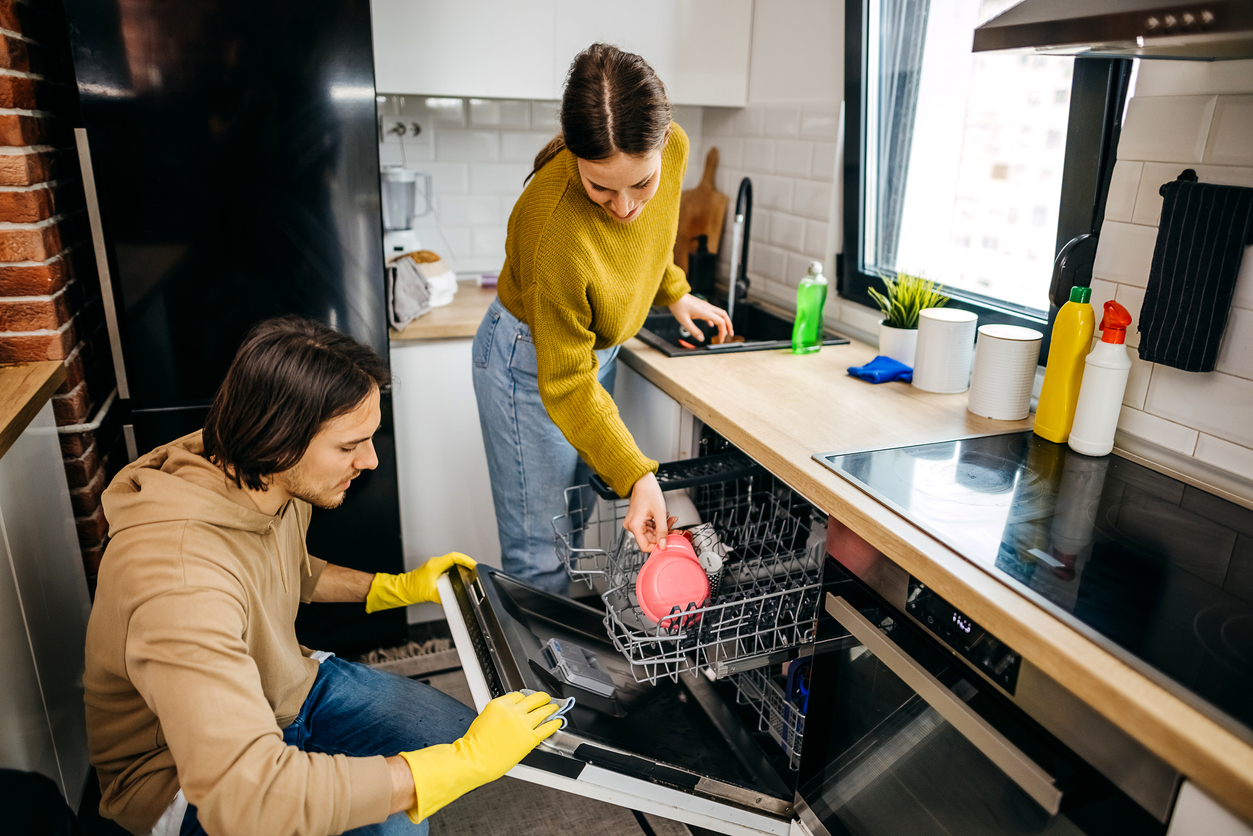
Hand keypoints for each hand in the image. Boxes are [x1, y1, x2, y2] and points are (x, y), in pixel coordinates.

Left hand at [365, 552, 476, 611]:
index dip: (467, 560)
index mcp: (436, 565)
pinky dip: (455, 571)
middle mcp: (435, 563)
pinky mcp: (433, 571)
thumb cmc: (412, 589)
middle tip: (474, 569)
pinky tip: (457, 577)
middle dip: (466, 563)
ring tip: (468, 572)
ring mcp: (434, 566)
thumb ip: (444, 597)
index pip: (455, 557)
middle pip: (455, 559)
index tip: (474, 565)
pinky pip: (448, 567)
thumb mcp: (431, 594)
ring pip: (451, 562)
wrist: (402, 590)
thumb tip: (453, 600)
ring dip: (460, 566)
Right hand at [397, 691, 560, 821]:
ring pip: (542, 711)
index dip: (524, 698)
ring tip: (555, 707)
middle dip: (541, 698)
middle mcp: (513, 711)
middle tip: (545, 698)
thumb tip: (506, 719)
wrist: (474, 759)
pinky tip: (558, 722)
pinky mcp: (529, 738)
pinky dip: (554, 724)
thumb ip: (498, 716)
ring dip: (551, 708)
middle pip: (532, 699)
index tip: (527, 700)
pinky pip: (547, 728)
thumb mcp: (483, 720)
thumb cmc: (473, 745)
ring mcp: (522, 724)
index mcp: (499, 705)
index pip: (517, 695)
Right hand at [624, 472, 669, 552]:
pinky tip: (666, 518)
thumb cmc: (649, 492)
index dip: (658, 546)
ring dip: (663, 528)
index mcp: (635, 526)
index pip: (645, 546)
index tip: (668, 544)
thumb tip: (663, 545)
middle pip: (650, 539)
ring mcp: (634, 523)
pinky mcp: (637, 520)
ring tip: (671, 520)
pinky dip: (658, 524)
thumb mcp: (660, 513)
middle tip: (674, 529)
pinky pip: (649, 527)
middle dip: (664, 534)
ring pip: (651, 533)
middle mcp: (632, 526)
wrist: (642, 481)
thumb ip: (663, 531)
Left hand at [669, 293, 732, 343]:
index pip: (720, 321)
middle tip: (730, 334)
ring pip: (719, 313)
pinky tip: (711, 325)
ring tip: (724, 330)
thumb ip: (694, 330)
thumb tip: (701, 338)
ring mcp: (705, 306)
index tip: (721, 339)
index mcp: (705, 311)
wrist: (675, 295)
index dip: (723, 331)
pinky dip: (715, 319)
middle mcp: (707, 308)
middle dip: (728, 325)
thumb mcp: (684, 321)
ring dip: (723, 322)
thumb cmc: (678, 306)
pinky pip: (712, 313)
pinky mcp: (702, 306)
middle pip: (724, 315)